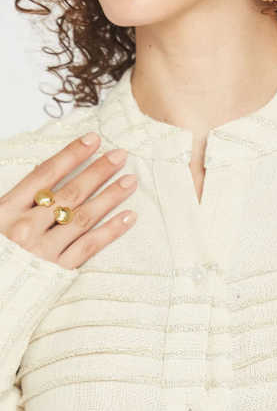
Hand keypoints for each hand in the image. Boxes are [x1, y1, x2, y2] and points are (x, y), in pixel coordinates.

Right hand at [0, 132, 137, 269]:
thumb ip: (19, 200)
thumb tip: (42, 176)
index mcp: (7, 210)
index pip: (45, 175)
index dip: (71, 155)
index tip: (93, 140)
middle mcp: (27, 228)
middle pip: (70, 193)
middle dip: (97, 171)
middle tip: (120, 156)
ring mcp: (45, 250)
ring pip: (84, 217)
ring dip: (110, 197)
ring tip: (130, 181)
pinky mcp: (59, 270)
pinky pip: (90, 246)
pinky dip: (111, 230)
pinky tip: (128, 216)